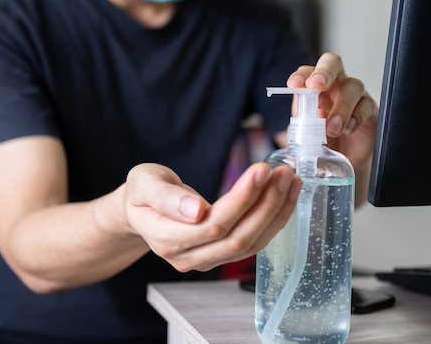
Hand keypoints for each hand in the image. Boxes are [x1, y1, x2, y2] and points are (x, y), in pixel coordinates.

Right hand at [122, 162, 301, 271]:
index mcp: (166, 239)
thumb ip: (166, 197)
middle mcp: (187, 257)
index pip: (213, 224)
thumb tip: (196, 211)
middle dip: (266, 204)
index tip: (262, 170)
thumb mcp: (144, 183)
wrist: (139, 210)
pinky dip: (272, 220)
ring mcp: (205, 260)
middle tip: (284, 173)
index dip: (242, 199)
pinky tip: (285, 198)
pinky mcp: (219, 255)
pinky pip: (252, 243)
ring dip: (275, 212)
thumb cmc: (141, 192)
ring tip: (291, 182)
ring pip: (249, 243)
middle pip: (237, 237)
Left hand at [287, 53, 378, 179]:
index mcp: (315, 87)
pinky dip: (357, 117)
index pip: (308, 71)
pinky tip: (348, 128)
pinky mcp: (370, 111)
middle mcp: (335, 85)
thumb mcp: (305, 132)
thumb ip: (301, 122)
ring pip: (353, 86)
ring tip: (332, 127)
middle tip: (316, 86)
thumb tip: (296, 122)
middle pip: (332, 63)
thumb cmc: (321, 140)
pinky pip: (367, 106)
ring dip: (341, 106)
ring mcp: (355, 96)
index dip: (302, 75)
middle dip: (324, 72)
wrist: (340, 160)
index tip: (294, 84)